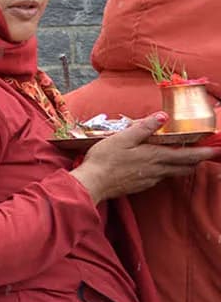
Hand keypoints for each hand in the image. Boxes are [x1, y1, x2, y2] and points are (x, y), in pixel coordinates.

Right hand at [72, 112, 216, 202]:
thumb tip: (163, 116)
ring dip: (183, 167)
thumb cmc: (105, 158)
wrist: (93, 182)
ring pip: (174, 174)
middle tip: (206, 156)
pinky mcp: (141, 185)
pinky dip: (167, 172)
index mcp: (154, 156)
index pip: (186, 155)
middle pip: (184, 167)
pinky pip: (160, 178)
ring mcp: (150, 179)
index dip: (202, 153)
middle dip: (197, 161)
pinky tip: (160, 168)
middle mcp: (157, 169)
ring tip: (188, 161)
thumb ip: (144, 127)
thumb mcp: (122, 137)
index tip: (215, 150)